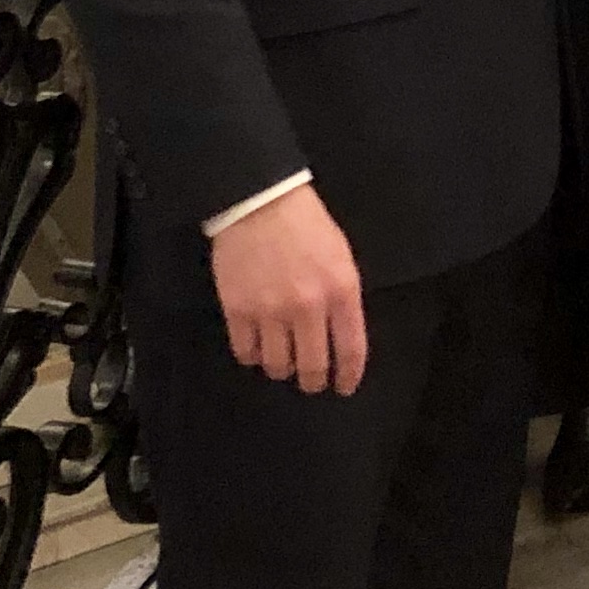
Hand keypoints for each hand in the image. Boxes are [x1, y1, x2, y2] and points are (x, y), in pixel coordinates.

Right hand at [211, 184, 368, 393]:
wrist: (260, 200)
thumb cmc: (307, 225)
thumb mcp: (341, 257)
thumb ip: (343, 298)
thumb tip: (341, 338)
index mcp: (340, 290)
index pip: (350, 349)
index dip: (348, 375)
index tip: (343, 387)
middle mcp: (307, 307)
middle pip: (312, 367)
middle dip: (312, 380)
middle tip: (310, 381)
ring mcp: (270, 311)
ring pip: (277, 365)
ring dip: (281, 368)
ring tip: (282, 359)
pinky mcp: (237, 310)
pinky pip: (245, 352)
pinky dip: (252, 356)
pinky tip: (256, 347)